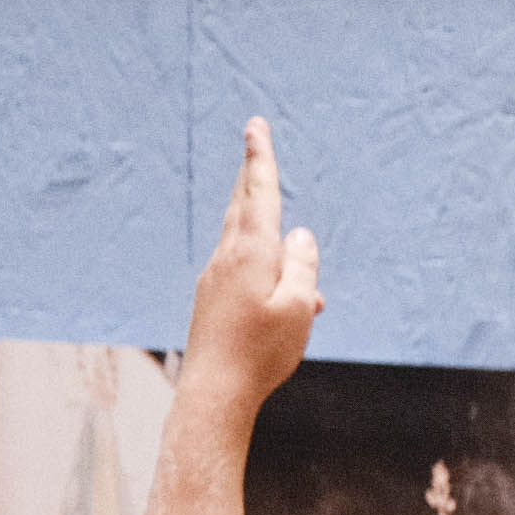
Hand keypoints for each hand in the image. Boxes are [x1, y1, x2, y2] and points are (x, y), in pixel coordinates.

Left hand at [180, 120, 325, 412]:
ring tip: (280, 230)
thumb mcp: (298, 307)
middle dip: (252, 174)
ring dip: (262, 224)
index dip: (261, 159)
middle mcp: (228, 256)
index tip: (255, 127)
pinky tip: (281, 293)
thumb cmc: (263, 350)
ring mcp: (215, 275)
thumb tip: (301, 235)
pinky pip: (241, 266)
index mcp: (252, 252)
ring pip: (242, 237)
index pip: (259, 194)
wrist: (215, 388)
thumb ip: (303, 266)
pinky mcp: (211, 295)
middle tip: (254, 142)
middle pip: (242, 205)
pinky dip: (262, 262)